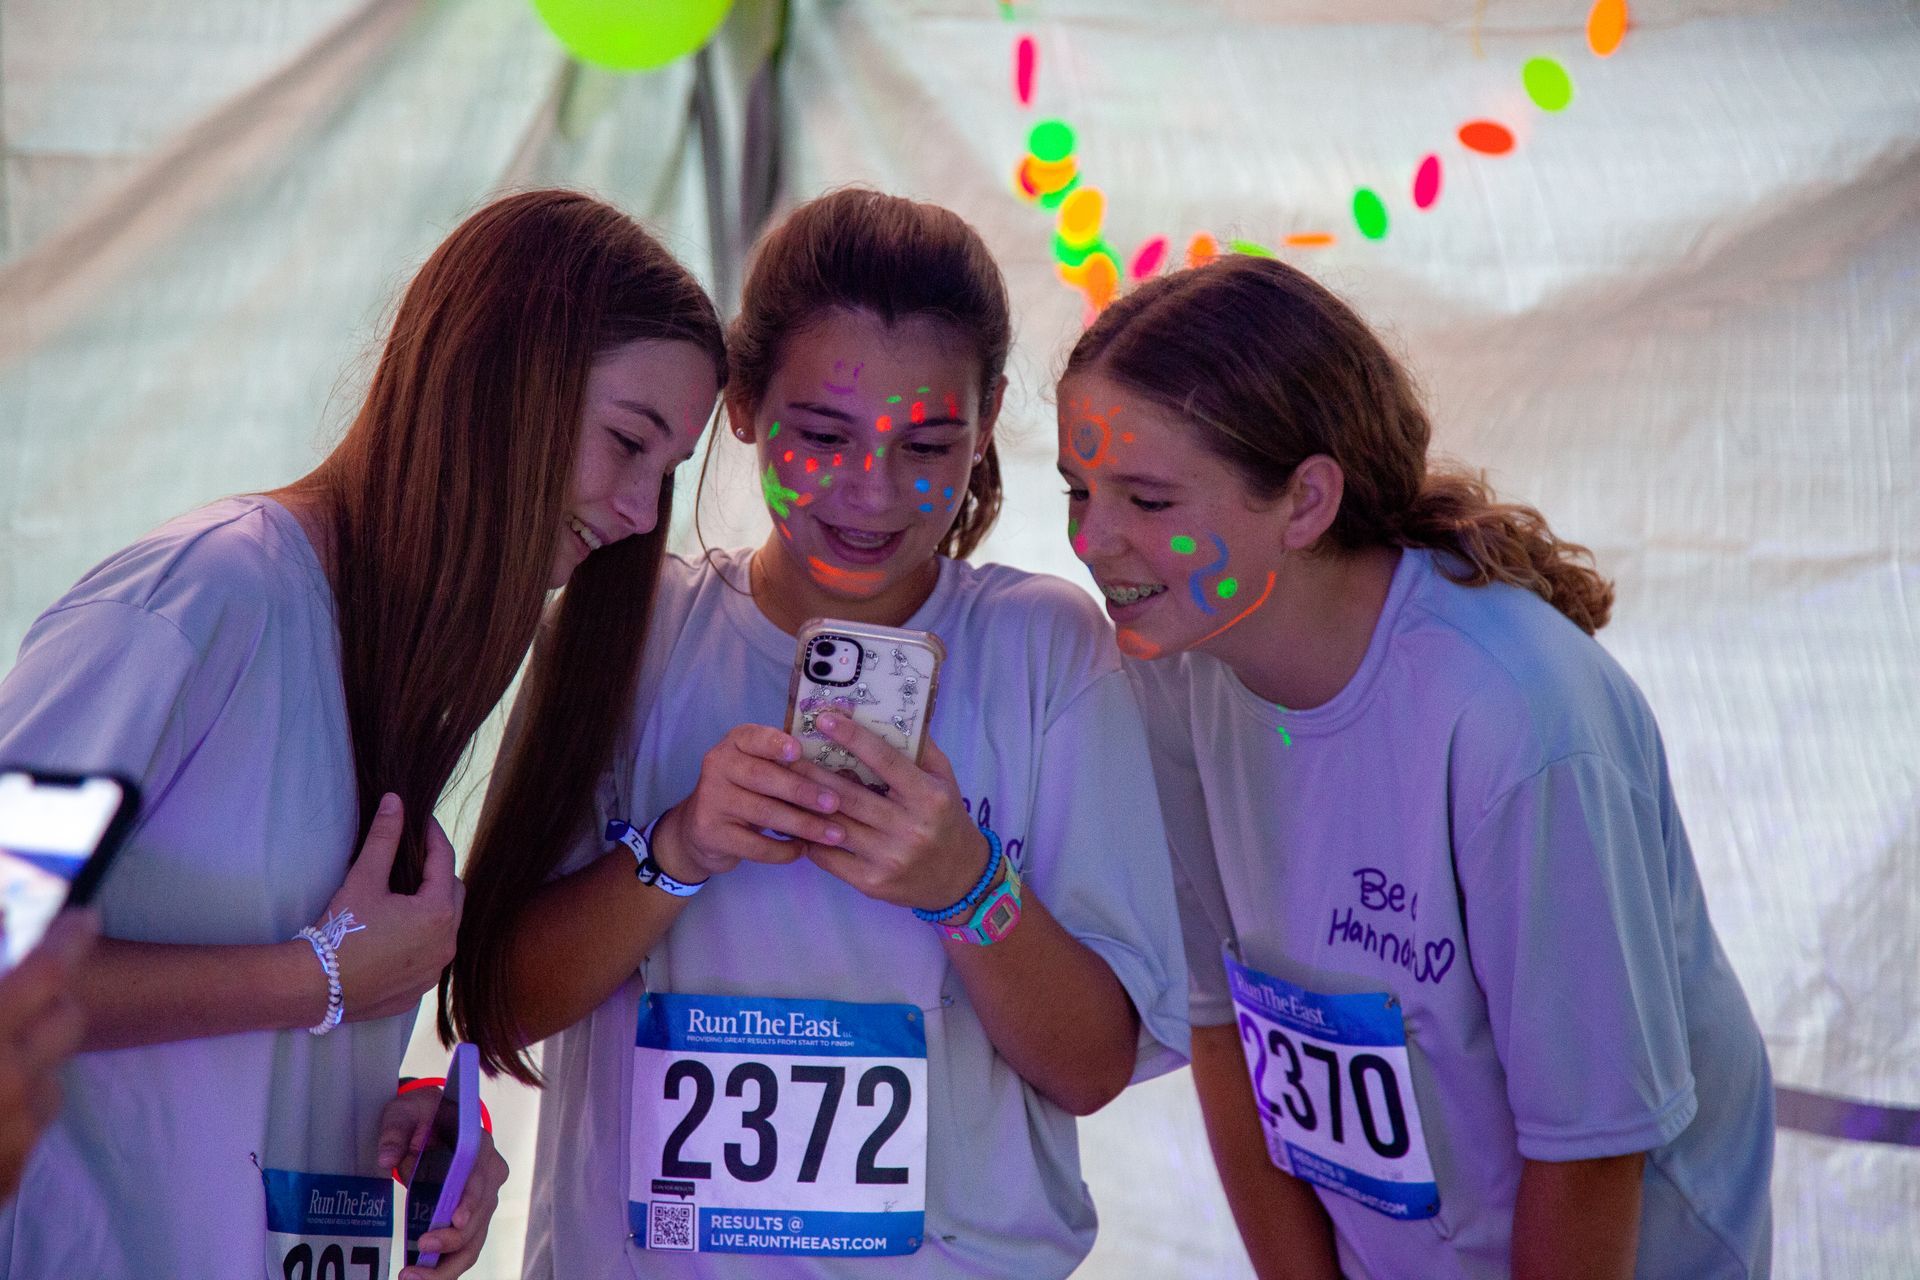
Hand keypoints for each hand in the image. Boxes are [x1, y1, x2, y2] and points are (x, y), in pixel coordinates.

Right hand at [0, 909, 97, 1199]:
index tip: (86, 919)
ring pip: (53, 1078)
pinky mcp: (7, 1179)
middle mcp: (8, 1084)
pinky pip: (31, 1130)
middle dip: (53, 1000)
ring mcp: (12, 1137)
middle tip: (27, 989)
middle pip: (69, 1020)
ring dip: (31, 1060)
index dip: (69, 939)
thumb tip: (1, 910)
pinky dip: (14, 1113)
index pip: (50, 971)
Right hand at [319, 794, 462, 1021]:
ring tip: (409, 892)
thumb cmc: (342, 931)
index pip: (445, 861)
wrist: (317, 987)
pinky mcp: (421, 988)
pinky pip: (431, 954)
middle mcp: (446, 942)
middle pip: (452, 894)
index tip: (423, 822)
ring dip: (433, 907)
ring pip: (446, 927)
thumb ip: (384, 839)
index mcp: (438, 912)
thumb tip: (396, 801)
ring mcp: (436, 969)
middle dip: (438, 872)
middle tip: (416, 857)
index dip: (434, 837)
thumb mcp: (364, 880)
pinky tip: (401, 931)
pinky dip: (423, 938)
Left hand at [375, 1086, 509, 1279]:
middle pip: (479, 1220)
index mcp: (479, 1148)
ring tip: (410, 1278)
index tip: (455, 1220)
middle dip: (451, 1243)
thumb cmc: (423, 1115)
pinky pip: (462, 1249)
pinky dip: (442, 1267)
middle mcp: (488, 1178)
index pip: (481, 1178)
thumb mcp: (406, 1111)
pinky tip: (417, 1276)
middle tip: (418, 1256)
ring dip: (445, 1267)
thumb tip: (387, 1159)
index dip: (471, 1202)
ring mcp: (481, 1202)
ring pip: (473, 1243)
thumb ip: (396, 1132)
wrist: (432, 1120)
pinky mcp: (468, 1219)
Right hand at [652, 725, 846, 882]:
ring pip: (763, 812)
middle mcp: (718, 766)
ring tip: (833, 834)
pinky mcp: (710, 832)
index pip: (753, 737)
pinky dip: (782, 850)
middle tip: (834, 803)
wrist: (700, 830)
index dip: (775, 743)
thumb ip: (785, 766)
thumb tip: (837, 775)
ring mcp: (711, 800)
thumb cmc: (746, 792)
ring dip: (802, 824)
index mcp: (734, 744)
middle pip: (762, 777)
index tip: (799, 751)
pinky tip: (803, 851)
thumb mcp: (759, 770)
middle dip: (802, 791)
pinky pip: (753, 844)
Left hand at [792, 712, 991, 912]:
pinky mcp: (872, 882)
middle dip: (812, 771)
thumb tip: (889, 712)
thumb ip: (920, 748)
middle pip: (849, 794)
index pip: (885, 761)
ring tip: (782, 784)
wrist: (960, 878)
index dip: (853, 738)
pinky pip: (829, 857)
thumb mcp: (944, 779)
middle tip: (786, 752)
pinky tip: (794, 820)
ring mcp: (889, 858)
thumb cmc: (946, 818)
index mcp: (928, 797)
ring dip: (804, 804)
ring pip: (833, 825)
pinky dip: (808, 837)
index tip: (825, 719)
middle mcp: (909, 828)